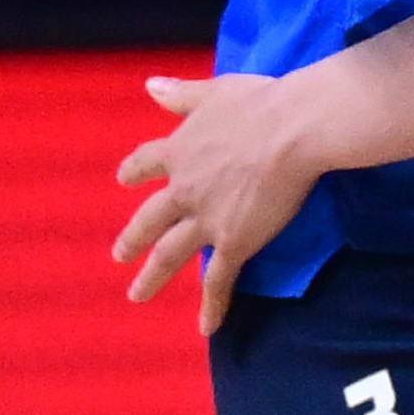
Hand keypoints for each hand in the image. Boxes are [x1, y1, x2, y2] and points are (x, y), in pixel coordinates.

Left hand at [115, 73, 330, 331]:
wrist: (294, 129)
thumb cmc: (262, 103)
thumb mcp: (216, 91)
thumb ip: (182, 94)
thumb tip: (149, 86)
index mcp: (180, 150)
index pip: (147, 163)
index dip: (135, 172)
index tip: (124, 179)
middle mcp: (185, 188)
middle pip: (150, 218)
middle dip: (133, 238)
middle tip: (119, 255)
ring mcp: (206, 219)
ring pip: (171, 254)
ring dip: (153, 276)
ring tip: (137, 294)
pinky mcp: (234, 241)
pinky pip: (219, 280)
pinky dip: (211, 306)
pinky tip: (205, 329)